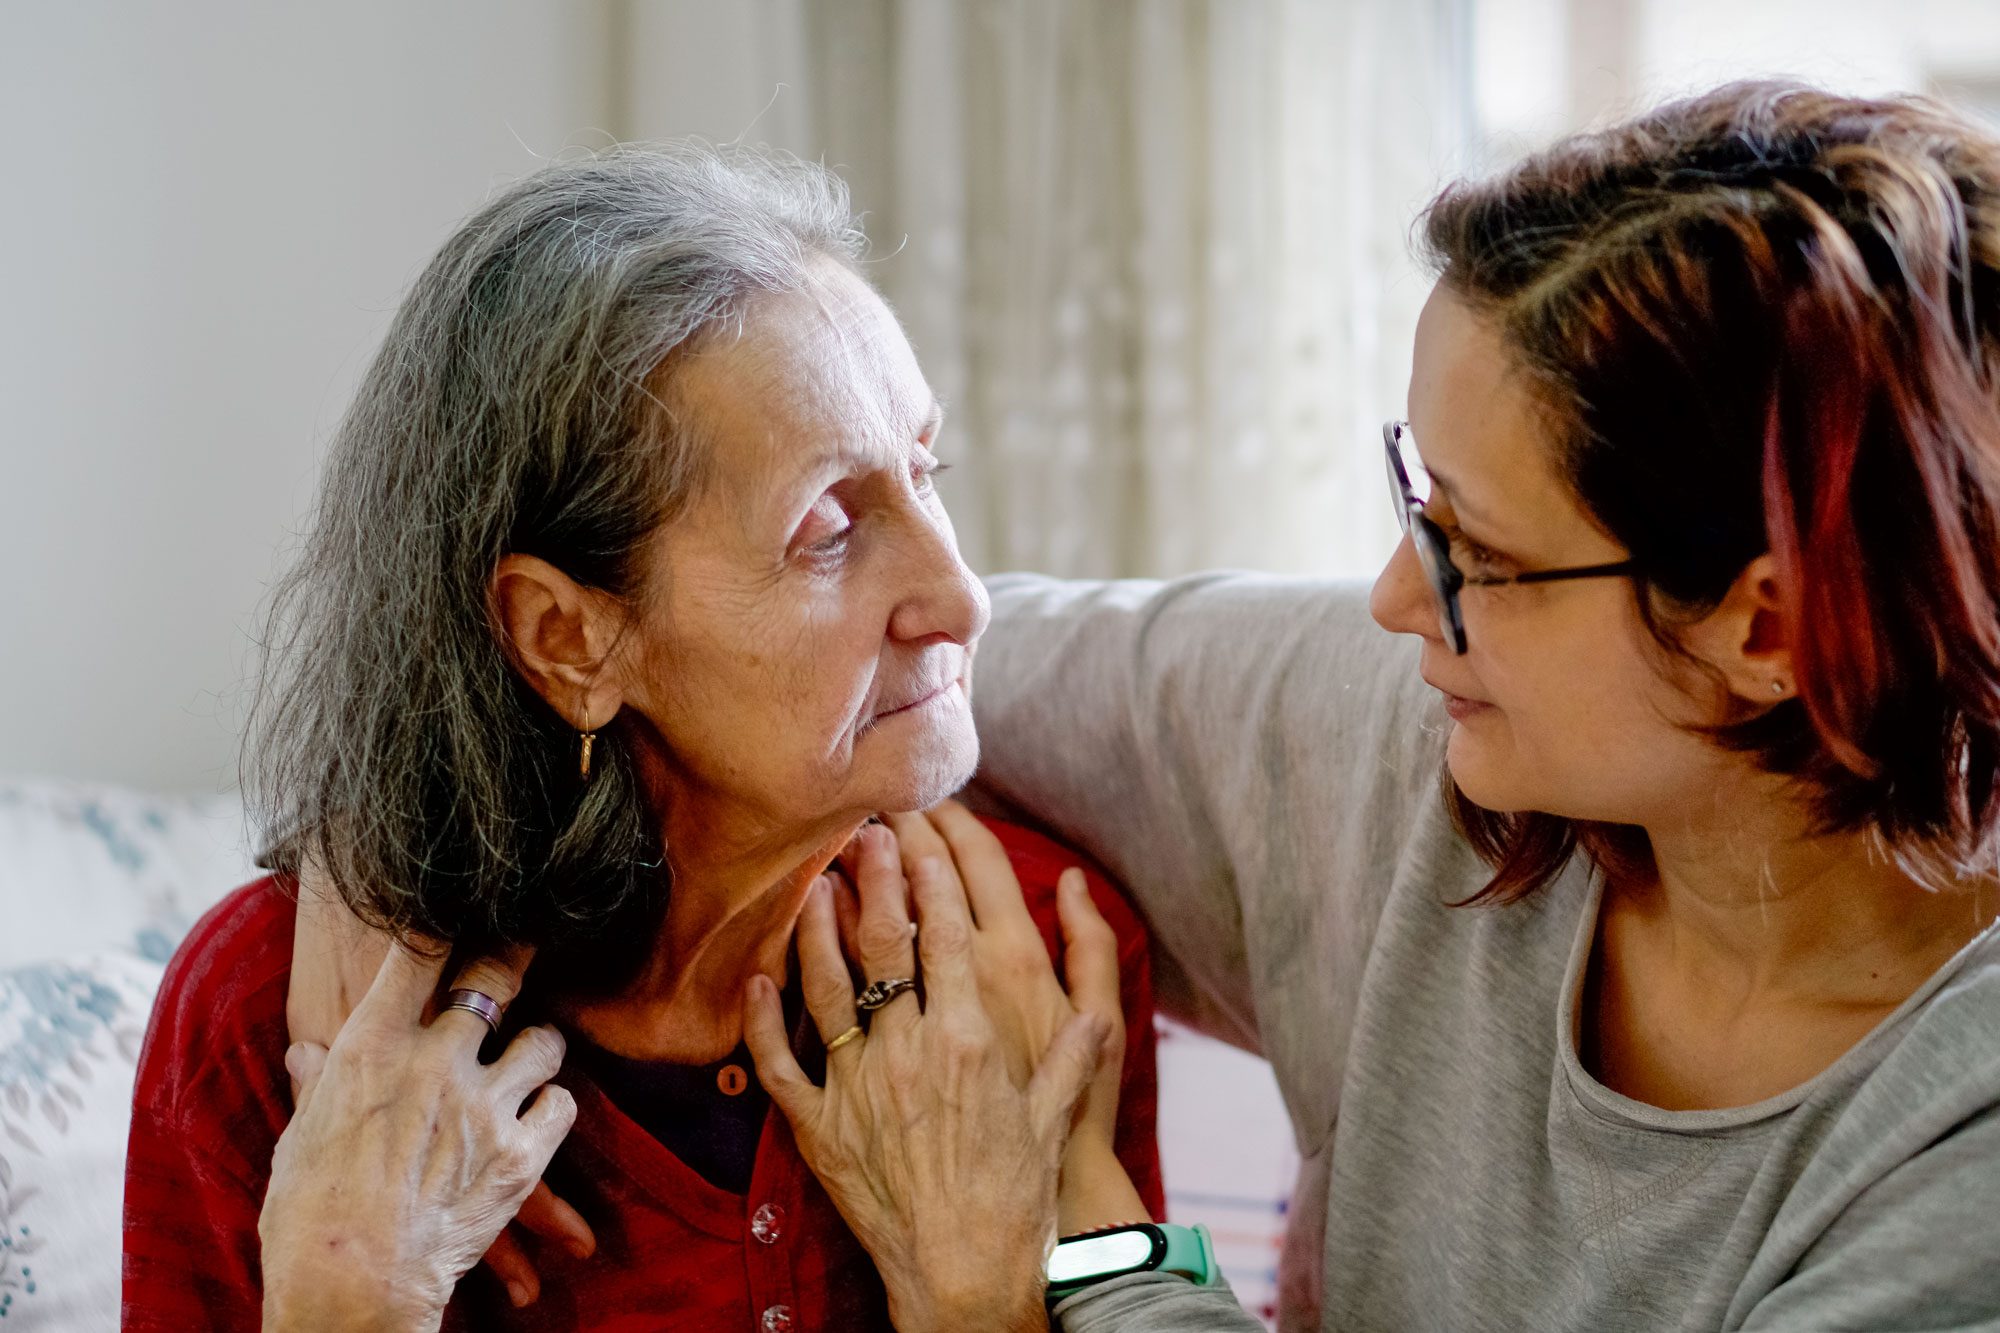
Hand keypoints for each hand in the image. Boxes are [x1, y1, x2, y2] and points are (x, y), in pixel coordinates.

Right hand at [286, 870, 594, 1302]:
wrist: (351, 1289)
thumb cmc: (306, 1219)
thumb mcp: (300, 1141)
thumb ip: (318, 1089)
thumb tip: (309, 1054)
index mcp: (370, 1049)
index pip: (415, 951)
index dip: (444, 912)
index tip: (465, 894)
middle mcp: (434, 1061)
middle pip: (495, 977)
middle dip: (516, 951)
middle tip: (531, 938)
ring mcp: (483, 1104)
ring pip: (544, 1039)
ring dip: (540, 1047)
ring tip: (531, 1057)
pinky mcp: (521, 1153)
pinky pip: (562, 1103)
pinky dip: (553, 1107)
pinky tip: (539, 1116)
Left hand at [744, 829, 1108, 1331]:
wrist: (965, 1275)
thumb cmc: (1018, 1198)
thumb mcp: (1057, 1118)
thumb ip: (1074, 1053)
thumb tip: (1091, 1005)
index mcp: (971, 1039)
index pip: (946, 936)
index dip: (932, 878)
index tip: (922, 833)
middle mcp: (910, 1051)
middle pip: (884, 945)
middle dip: (874, 879)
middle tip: (863, 830)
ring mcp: (859, 1086)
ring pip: (826, 988)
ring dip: (816, 929)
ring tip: (813, 882)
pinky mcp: (821, 1127)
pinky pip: (783, 1062)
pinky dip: (764, 1017)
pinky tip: (758, 976)